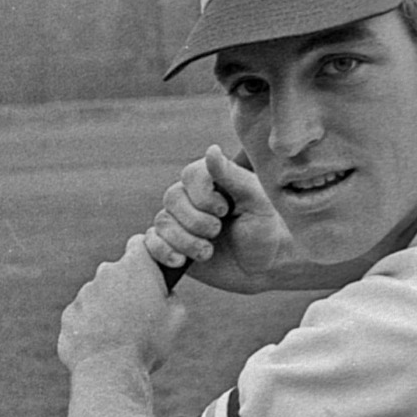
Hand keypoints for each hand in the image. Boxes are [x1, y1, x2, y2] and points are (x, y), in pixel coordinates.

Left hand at [58, 235, 185, 374]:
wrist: (110, 371)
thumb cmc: (148, 343)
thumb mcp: (177, 317)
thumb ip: (171, 295)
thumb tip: (164, 293)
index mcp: (134, 267)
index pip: (139, 243)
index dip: (147, 256)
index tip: (151, 272)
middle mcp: (105, 273)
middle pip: (118, 273)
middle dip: (128, 288)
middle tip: (141, 315)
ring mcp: (83, 295)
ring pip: (100, 296)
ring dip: (109, 309)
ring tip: (122, 337)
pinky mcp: (69, 316)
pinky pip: (85, 317)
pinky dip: (94, 327)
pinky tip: (105, 347)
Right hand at [144, 144, 288, 293]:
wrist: (263, 267)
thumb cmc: (265, 229)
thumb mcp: (257, 202)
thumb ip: (233, 177)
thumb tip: (211, 149)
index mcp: (212, 180)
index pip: (191, 175)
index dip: (202, 196)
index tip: (225, 211)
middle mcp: (191, 197)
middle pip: (173, 198)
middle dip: (196, 221)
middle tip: (217, 232)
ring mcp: (179, 221)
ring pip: (163, 222)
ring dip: (185, 241)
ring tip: (207, 252)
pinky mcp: (171, 244)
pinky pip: (151, 243)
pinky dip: (163, 251)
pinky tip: (181, 261)